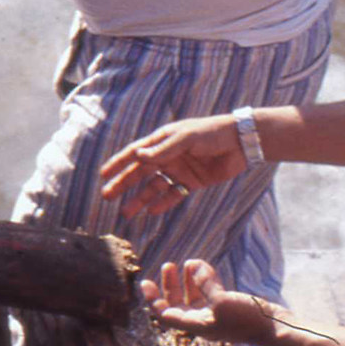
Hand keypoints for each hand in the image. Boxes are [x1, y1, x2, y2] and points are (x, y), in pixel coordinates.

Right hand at [101, 115, 246, 214]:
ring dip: (140, 199)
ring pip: (154, 187)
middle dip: (123, 184)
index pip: (134, 153)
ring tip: (126, 212)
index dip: (118, 164)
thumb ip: (163, 150)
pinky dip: (162, 203)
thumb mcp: (185, 138)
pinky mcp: (192, 182)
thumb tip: (138, 157)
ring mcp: (178, 170)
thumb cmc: (211, 133)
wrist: (241, 142)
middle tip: (107, 196)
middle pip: (140, 172)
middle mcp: (167, 156)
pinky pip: (173, 195)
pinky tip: (151, 211)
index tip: (103, 174)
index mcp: (161, 141)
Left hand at [141, 258, 280, 345]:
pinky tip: (205, 267)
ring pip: (194, 297)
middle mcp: (202, 322)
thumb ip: (205, 284)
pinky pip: (210, 293)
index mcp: (195, 325)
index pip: (165, 314)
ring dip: (188, 281)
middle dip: (170, 285)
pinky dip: (206, 280)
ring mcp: (216, 315)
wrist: (276, 328)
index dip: (153, 299)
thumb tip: (192, 265)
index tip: (145, 282)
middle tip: (169, 265)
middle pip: (177, 304)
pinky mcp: (228, 308)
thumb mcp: (222, 300)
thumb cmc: (248, 319)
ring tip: (189, 263)